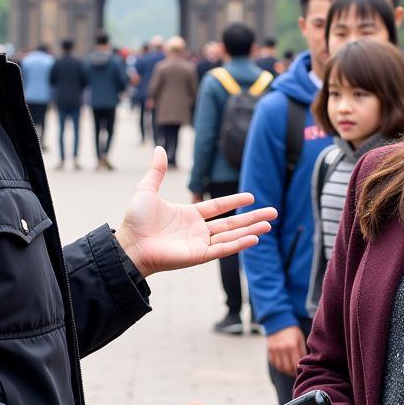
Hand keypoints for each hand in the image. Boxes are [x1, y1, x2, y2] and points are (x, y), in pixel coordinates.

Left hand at [117, 147, 276, 277]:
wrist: (130, 244)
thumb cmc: (135, 220)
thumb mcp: (147, 190)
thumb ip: (157, 171)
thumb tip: (158, 148)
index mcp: (189, 215)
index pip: (218, 207)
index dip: (234, 201)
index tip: (251, 196)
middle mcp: (197, 230)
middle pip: (231, 223)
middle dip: (252, 218)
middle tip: (273, 213)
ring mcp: (199, 244)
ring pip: (231, 236)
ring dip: (251, 230)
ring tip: (269, 225)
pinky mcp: (198, 256)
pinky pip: (223, 249)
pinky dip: (239, 244)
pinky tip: (254, 238)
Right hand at [266, 326, 306, 375]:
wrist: (278, 320)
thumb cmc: (292, 331)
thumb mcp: (300, 339)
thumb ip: (302, 351)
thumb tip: (305, 363)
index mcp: (292, 345)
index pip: (296, 364)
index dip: (299, 369)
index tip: (301, 371)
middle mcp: (282, 348)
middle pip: (287, 368)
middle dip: (292, 372)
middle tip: (295, 372)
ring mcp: (274, 349)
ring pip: (280, 367)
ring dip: (285, 370)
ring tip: (290, 370)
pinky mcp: (269, 349)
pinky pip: (274, 362)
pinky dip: (278, 366)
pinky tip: (283, 364)